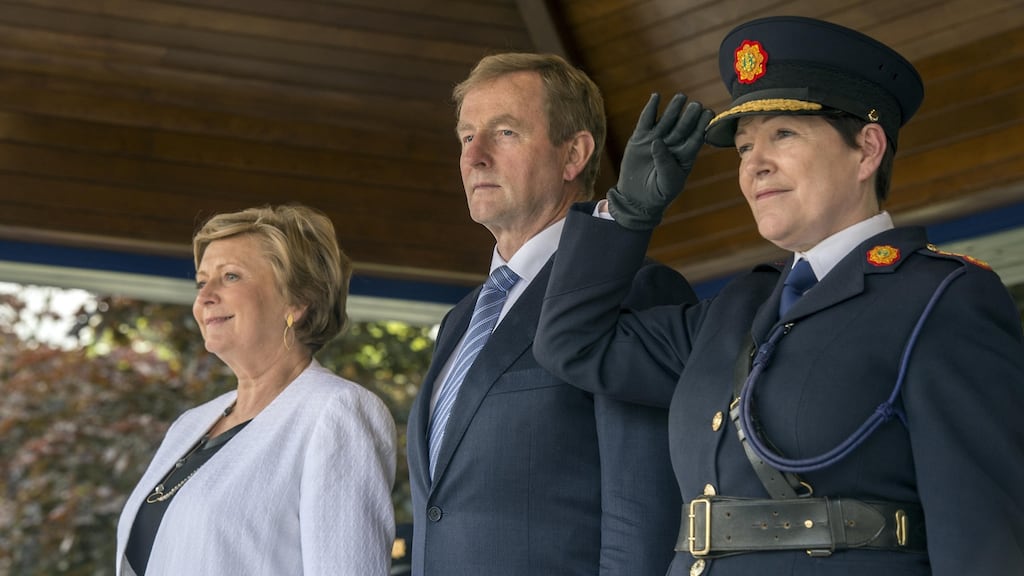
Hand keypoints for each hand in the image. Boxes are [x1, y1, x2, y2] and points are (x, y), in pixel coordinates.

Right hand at [608, 93, 712, 229]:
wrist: (636, 199)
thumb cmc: (657, 194)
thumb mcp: (666, 183)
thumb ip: (665, 164)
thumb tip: (657, 142)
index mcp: (684, 156)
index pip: (696, 137)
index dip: (702, 126)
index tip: (709, 114)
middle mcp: (672, 145)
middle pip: (683, 126)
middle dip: (690, 115)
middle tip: (696, 105)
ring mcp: (656, 139)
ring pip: (667, 120)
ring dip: (674, 108)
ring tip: (680, 97)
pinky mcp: (640, 138)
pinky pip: (646, 120)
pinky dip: (650, 108)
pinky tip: (656, 97)